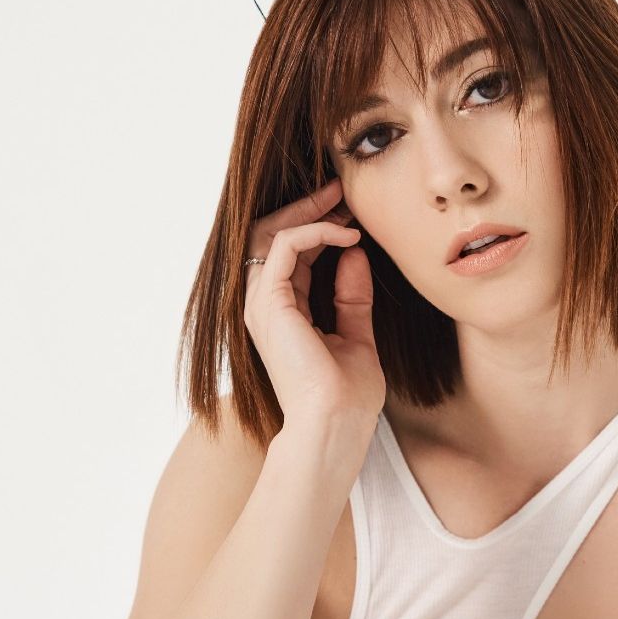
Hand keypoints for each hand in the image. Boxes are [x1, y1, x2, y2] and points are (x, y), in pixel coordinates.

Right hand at [241, 176, 382, 424]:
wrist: (336, 426)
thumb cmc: (347, 397)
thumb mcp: (356, 336)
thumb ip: (352, 298)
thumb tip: (354, 257)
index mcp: (282, 315)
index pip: (289, 255)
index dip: (317, 228)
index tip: (350, 214)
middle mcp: (265, 306)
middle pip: (271, 236)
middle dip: (307, 209)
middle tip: (340, 191)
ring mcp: (262, 304)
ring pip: (270, 233)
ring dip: (308, 213)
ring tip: (342, 202)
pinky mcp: (269, 303)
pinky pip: (284, 246)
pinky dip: (315, 232)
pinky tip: (346, 236)